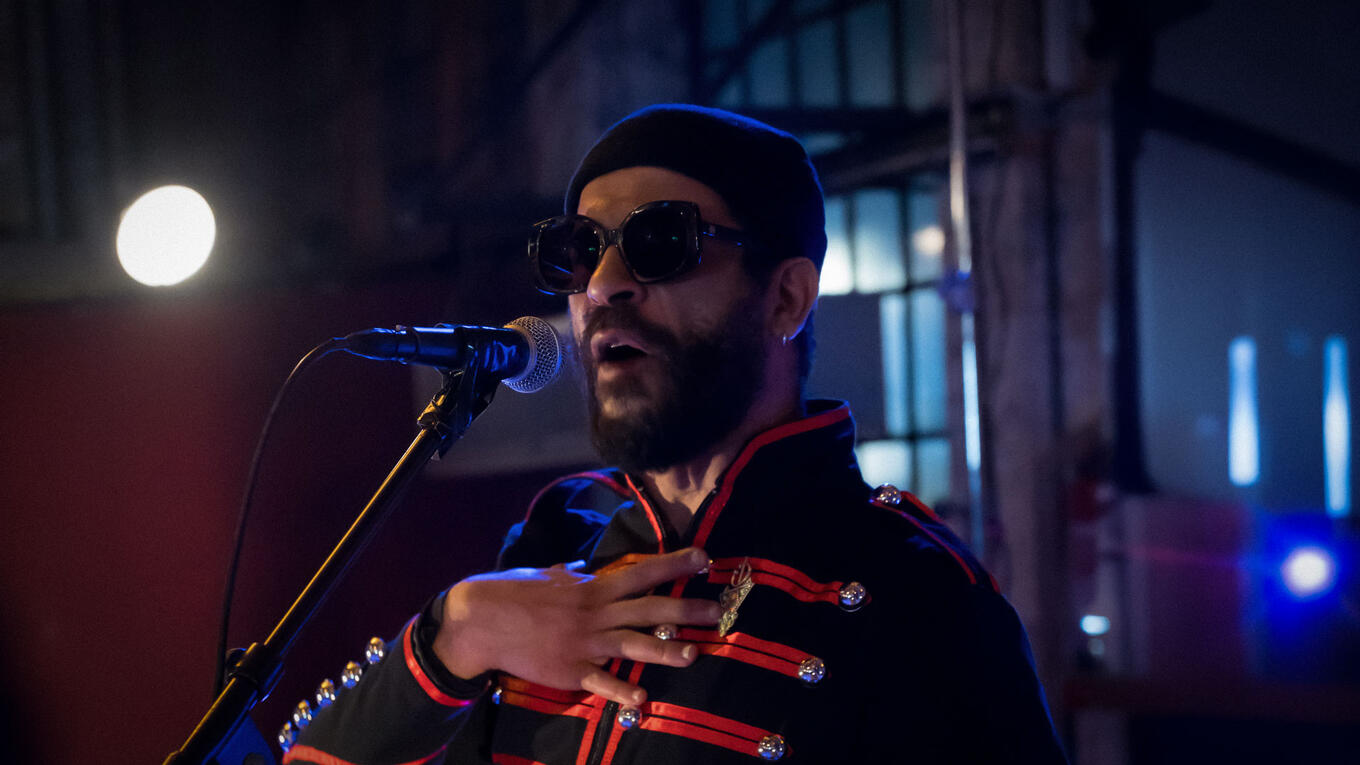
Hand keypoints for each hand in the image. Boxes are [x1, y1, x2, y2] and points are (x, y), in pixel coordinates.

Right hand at [433, 547, 719, 705]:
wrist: (482, 620)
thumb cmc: (515, 591)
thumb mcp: (552, 575)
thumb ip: (577, 576)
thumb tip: (588, 571)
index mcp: (592, 586)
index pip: (642, 572)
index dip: (674, 565)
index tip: (703, 558)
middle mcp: (594, 612)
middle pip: (648, 610)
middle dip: (685, 611)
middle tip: (718, 611)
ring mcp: (584, 643)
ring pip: (632, 645)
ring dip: (665, 650)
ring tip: (694, 654)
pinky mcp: (570, 671)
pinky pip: (601, 681)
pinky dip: (621, 690)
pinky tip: (643, 697)